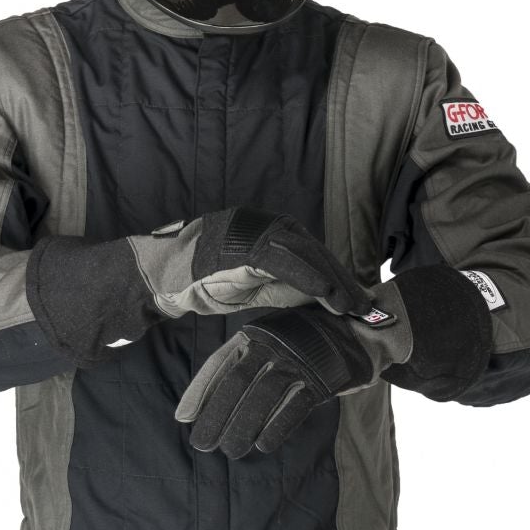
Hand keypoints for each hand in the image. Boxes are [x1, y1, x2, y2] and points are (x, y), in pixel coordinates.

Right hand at [132, 208, 378, 319]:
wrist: (163, 277)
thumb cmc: (205, 283)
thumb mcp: (256, 287)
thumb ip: (288, 286)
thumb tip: (324, 297)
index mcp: (272, 233)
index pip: (314, 254)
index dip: (337, 277)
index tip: (358, 300)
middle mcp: (268, 224)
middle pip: (315, 251)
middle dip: (341, 279)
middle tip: (365, 306)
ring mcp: (256, 229)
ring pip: (305, 252)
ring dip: (332, 279)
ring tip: (351, 305)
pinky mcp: (244, 241)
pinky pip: (285, 259)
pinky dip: (308, 276)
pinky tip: (327, 295)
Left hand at [174, 297, 412, 457]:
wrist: (359, 329)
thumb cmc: (307, 343)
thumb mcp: (272, 343)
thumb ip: (243, 366)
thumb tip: (204, 404)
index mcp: (256, 334)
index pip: (220, 364)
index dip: (201, 391)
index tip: (184, 418)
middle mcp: (273, 343)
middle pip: (237, 384)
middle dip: (217, 416)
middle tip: (203, 444)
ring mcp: (298, 359)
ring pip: (263, 396)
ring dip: (243, 427)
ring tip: (232, 451)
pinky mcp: (321, 377)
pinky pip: (295, 405)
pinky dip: (277, 426)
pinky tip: (263, 445)